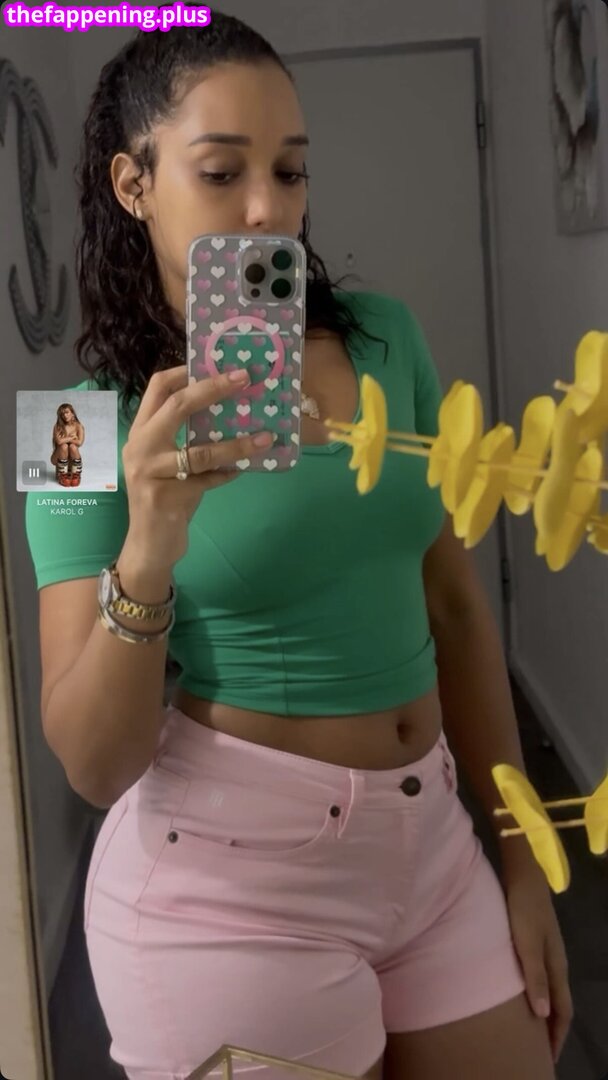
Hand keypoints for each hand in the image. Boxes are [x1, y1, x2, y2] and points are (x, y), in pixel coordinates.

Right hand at [122, 365, 274, 569]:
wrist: (148, 546)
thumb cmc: (164, 498)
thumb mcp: (166, 462)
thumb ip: (184, 438)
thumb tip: (229, 411)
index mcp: (140, 432)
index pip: (158, 388)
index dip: (185, 371)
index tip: (216, 362)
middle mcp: (140, 447)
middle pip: (177, 406)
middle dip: (213, 388)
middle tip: (245, 378)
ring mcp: (151, 473)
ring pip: (201, 451)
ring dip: (238, 443)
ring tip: (265, 438)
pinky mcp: (167, 498)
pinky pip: (208, 480)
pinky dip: (229, 473)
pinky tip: (245, 469)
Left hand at [502, 860, 572, 1063]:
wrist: (522, 873)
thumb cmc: (522, 908)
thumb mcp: (526, 943)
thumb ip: (534, 977)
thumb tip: (543, 1015)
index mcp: (557, 966)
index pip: (563, 1010)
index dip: (557, 1034)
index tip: (549, 1058)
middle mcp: (556, 960)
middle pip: (559, 1002)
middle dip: (553, 1028)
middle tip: (541, 1051)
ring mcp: (546, 949)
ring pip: (549, 989)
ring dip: (544, 1010)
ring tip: (531, 1028)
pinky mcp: (534, 939)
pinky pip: (539, 976)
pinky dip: (535, 992)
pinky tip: (521, 992)